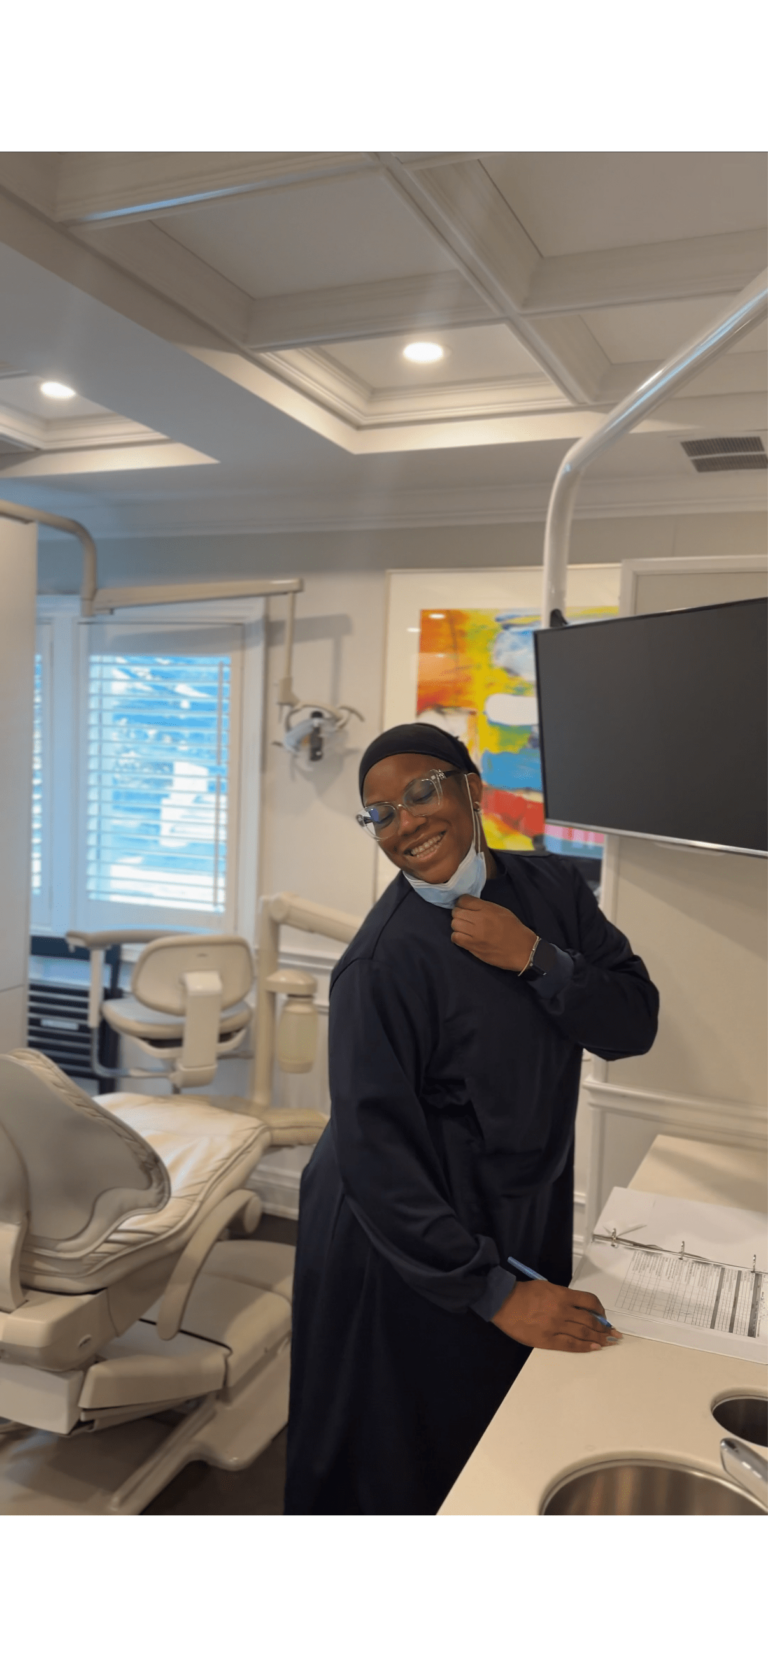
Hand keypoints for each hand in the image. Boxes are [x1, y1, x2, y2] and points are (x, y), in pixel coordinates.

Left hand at [451, 895, 536, 971]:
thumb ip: (484, 907)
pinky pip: (455, 938)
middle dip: (459, 914)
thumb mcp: (501, 911)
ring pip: (454, 924)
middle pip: (456, 912)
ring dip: (458, 925)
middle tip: (465, 918)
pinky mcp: (473, 946)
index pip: (463, 900)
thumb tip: (469, 905)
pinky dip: (457, 937)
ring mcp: (475, 934)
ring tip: (465, 928)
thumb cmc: (513, 928)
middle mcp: (479, 919)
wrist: (522, 949)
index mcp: (487, 909)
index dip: (462, 903)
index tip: (465, 907)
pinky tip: (464, 937)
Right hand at [491, 1280, 621, 1351]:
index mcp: (562, 1295)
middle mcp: (562, 1311)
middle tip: (614, 1333)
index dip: (600, 1310)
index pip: (589, 1301)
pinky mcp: (547, 1340)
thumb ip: (563, 1296)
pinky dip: (584, 1347)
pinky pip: (570, 1345)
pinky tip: (594, 1348)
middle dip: (604, 1327)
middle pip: (590, 1320)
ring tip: (608, 1342)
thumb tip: (580, 1308)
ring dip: (598, 1338)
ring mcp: (555, 1327)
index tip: (604, 1316)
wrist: (503, 1303)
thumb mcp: (546, 1287)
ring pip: (583, 1333)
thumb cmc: (524, 1293)